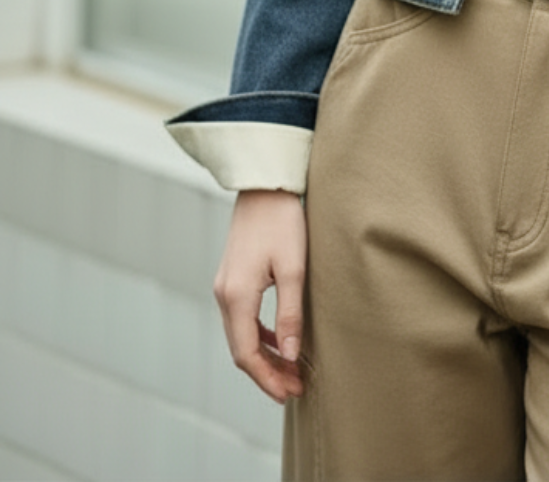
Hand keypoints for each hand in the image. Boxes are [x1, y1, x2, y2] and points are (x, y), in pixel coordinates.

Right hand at [214, 189, 307, 403]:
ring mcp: (224, 286)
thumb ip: (290, 314)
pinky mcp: (232, 278)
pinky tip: (280, 341)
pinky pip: (242, 318)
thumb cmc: (283, 221)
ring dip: (264, 356)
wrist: (265, 184)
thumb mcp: (293, 268)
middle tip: (295, 387)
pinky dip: (260, 336)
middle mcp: (223, 295)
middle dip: (267, 373)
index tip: (290, 392)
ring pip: (241, 335)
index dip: (267, 378)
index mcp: (236, 296)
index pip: (247, 354)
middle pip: (241, 349)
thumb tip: (290, 355)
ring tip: (291, 370)